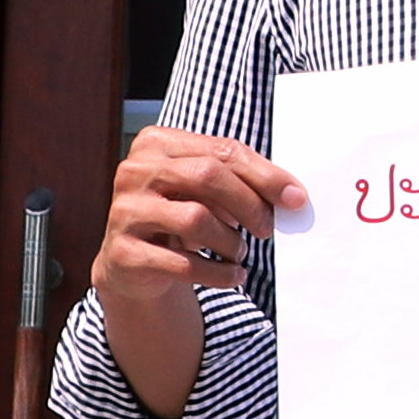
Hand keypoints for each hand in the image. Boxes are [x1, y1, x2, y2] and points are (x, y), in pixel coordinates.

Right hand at [95, 125, 306, 416]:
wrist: (134, 261)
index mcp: (156, 143)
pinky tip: (232, 276)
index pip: (221, 151)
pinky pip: (183, 263)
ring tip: (239, 252)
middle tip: (269, 229)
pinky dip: (218, 273)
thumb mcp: (206, 190)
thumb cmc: (181, 213)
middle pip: (207, 177)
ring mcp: (124, 211)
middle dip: (249, 204)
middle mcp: (134, 171)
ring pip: (196, 219)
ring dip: (231, 242)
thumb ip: (243, 182)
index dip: (265, 175)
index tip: (296, 199)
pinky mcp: (123, 252)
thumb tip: (293, 197)